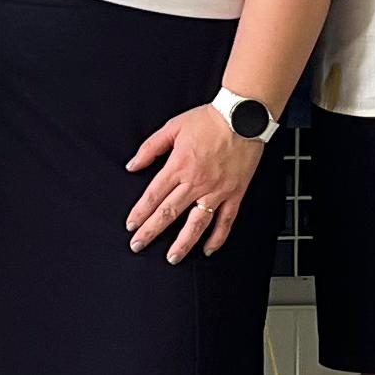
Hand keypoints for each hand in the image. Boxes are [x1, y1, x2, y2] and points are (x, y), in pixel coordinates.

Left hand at [124, 103, 264, 264]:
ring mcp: (217, 190)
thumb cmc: (209, 119)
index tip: (131, 225)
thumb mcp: (173, 127)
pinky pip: (226, 220)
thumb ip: (150, 148)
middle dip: (151, 232)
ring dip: (183, 243)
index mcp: (179, 166)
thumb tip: (132, 166)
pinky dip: (218, 237)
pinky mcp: (235, 193)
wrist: (243, 116)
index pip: (154, 196)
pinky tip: (208, 249)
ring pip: (197, 223)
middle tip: (138, 246)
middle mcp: (196, 182)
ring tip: (172, 258)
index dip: (140, 213)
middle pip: (169, 213)